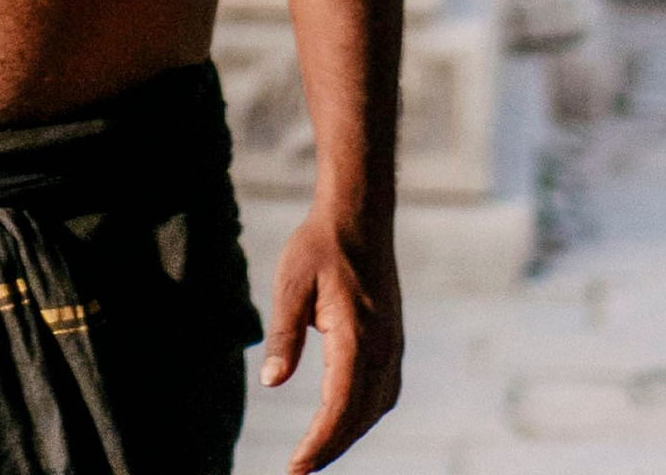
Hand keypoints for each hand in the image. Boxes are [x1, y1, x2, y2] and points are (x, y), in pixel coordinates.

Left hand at [260, 210, 402, 471]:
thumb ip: (283, 334)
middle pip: (359, 416)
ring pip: (376, 407)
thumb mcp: (291, 283)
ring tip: (318, 450)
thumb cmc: (320, 245)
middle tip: (299, 468)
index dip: (319, 442)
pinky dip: (364, 414)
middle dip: (331, 447)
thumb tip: (272, 382)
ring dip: (349, 433)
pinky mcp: (393, 340)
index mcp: (357, 337)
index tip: (296, 467)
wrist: (359, 216)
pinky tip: (345, 418)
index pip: (339, 406)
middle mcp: (382, 348)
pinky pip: (384, 391)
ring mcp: (392, 345)